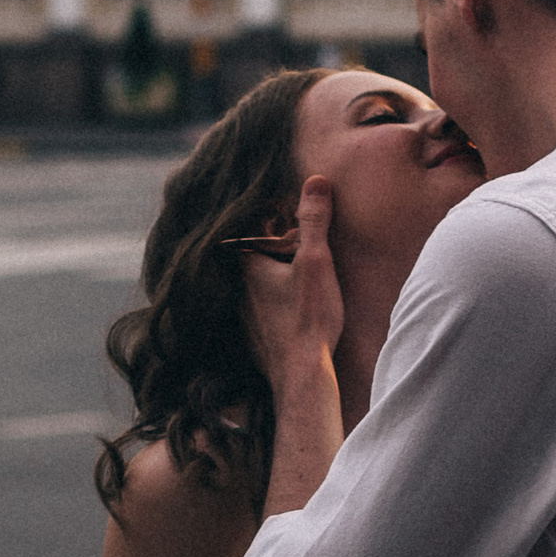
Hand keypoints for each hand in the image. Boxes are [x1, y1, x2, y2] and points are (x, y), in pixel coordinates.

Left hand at [239, 177, 343, 395]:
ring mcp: (244, 317)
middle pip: (253, 258)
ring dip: (272, 278)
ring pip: (256, 287)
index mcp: (248, 267)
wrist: (301, 374)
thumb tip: (316, 182)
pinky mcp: (255, 339)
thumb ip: (313, 221)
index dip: (270, 217)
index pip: (252, 229)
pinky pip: (261, 312)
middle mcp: (239, 291)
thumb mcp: (315, 261)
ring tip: (294, 273)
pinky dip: (274, 304)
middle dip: (273, 247)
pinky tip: (290, 308)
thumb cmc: (308, 317)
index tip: (287, 210)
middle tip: (294, 240)